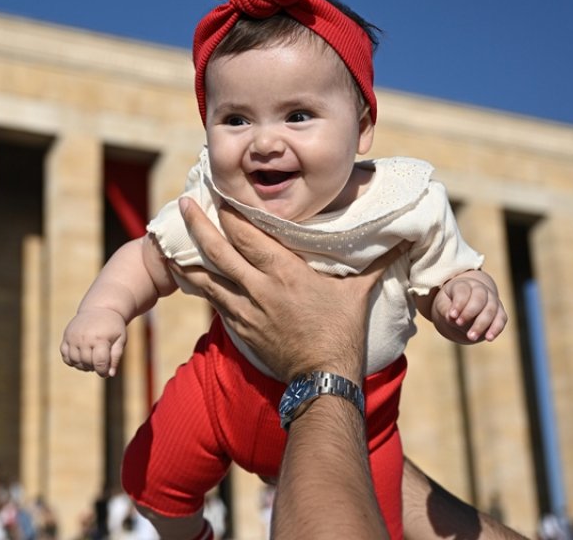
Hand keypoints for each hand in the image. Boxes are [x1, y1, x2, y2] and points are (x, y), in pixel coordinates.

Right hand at [60, 308, 127, 376]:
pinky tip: (80, 356)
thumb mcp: (120, 339)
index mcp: (100, 339)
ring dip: (83, 366)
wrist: (99, 308)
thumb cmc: (113, 326)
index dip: (103, 372)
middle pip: (87, 363)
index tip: (106, 372)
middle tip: (100, 363)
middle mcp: (85, 338)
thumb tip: (110, 374)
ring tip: (91, 360)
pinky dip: (71, 360)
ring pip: (75, 361)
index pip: (100, 363)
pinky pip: (65, 355)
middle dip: (94, 368)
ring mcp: (73, 337)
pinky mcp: (66, 336)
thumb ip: (116, 356)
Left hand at [172, 197, 404, 381]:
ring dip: (188, 257)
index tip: (220, 194)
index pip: (249, 235)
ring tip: (169, 240)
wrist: (321, 378)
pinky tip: (188, 276)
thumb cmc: (341, 332)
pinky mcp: (239, 328)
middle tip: (183, 203)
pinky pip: (213, 302)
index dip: (231, 213)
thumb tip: (403, 239)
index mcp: (284, 272)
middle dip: (199, 224)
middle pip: (219, 250)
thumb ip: (376, 262)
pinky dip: (199, 286)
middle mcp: (259, 287)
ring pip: (207, 278)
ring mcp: (245, 309)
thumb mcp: (357, 293)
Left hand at [431, 273, 506, 342]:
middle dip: (470, 313)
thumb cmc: (450, 302)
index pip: (463, 291)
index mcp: (464, 285)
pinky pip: (501, 319)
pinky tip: (489, 338)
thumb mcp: (442, 303)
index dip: (458, 303)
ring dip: (482, 324)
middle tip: (459, 324)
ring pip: (491, 309)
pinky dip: (496, 328)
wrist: (465, 304)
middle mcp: (481, 290)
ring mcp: (492, 300)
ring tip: (471, 337)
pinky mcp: (499, 312)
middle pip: (479, 299)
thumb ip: (445, 308)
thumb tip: (451, 317)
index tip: (452, 316)